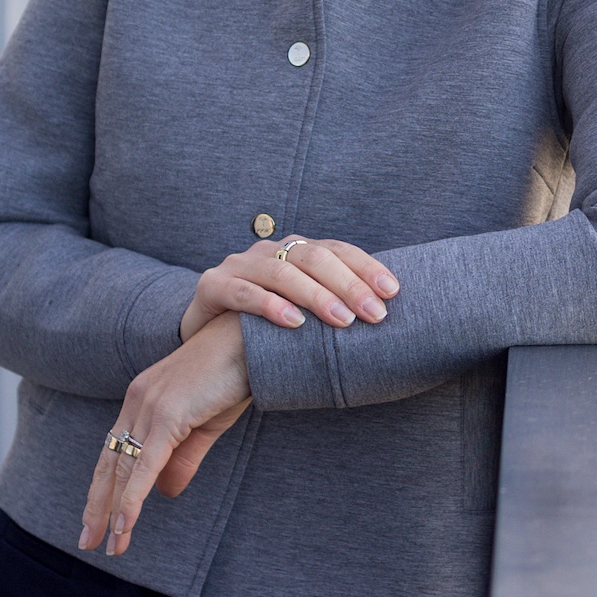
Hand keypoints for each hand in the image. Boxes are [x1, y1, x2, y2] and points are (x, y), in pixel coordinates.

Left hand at [83, 313, 252, 556]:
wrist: (255, 338)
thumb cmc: (237, 373)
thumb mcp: (207, 424)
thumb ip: (183, 458)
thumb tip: (164, 493)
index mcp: (143, 398)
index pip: (114, 449)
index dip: (104, 486)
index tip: (98, 518)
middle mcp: (138, 400)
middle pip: (108, 462)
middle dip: (97, 506)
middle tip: (87, 542)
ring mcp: (150, 406)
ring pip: (122, 469)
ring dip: (113, 513)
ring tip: (110, 547)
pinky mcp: (168, 415)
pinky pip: (144, 467)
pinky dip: (132, 500)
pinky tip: (125, 526)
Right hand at [178, 234, 398, 343]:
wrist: (203, 346)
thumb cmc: (266, 331)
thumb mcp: (302, 315)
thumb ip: (334, 308)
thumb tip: (385, 320)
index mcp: (296, 251)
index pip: (337, 251)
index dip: (366, 268)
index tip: (393, 291)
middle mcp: (269, 250)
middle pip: (314, 258)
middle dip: (348, 284)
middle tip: (375, 314)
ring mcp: (239, 265)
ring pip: (281, 271)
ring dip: (315, 295)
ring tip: (342, 319)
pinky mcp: (211, 285)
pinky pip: (242, 292)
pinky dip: (270, 305)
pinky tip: (294, 322)